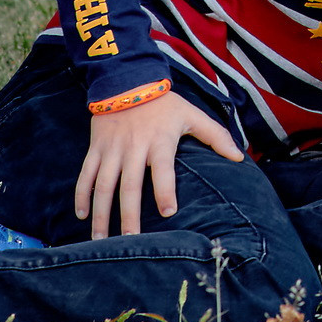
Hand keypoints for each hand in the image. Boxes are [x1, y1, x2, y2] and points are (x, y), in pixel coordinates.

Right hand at [75, 90, 244, 240]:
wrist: (128, 79)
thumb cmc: (164, 103)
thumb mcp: (192, 115)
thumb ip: (216, 136)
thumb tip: (239, 157)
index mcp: (160, 142)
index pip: (163, 170)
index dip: (166, 190)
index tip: (169, 213)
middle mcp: (134, 147)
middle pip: (130, 185)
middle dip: (129, 215)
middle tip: (130, 241)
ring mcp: (112, 149)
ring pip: (103, 185)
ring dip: (101, 214)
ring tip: (100, 240)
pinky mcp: (96, 148)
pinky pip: (85, 174)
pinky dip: (82, 195)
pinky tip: (81, 215)